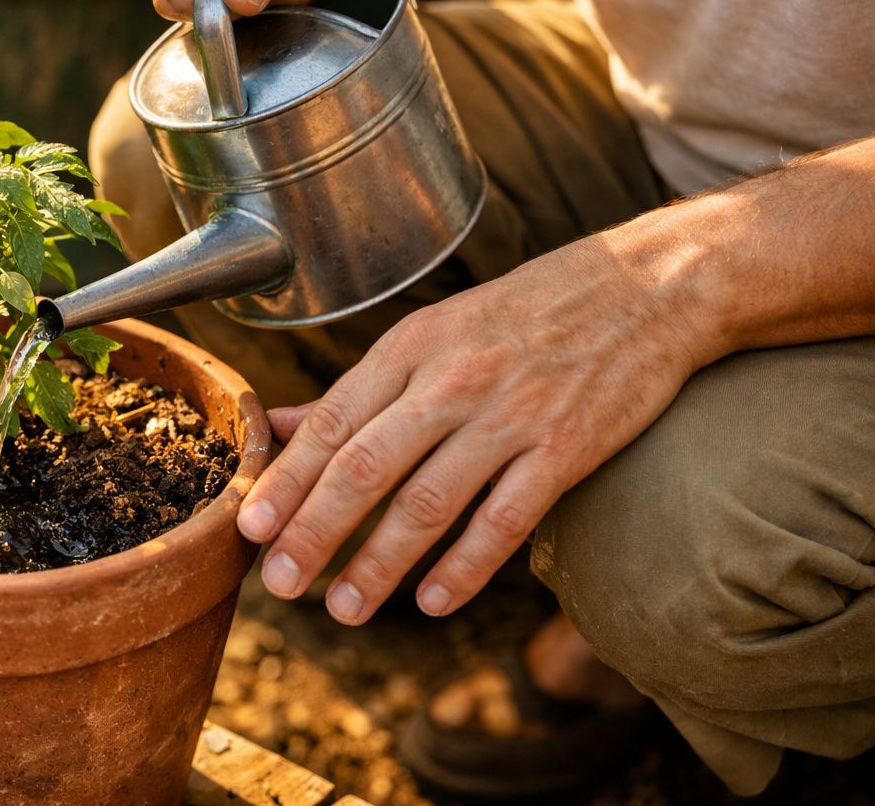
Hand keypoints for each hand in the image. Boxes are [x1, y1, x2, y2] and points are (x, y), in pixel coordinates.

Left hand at [237, 226, 717, 623]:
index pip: (331, 423)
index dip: (287, 480)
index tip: (248, 528)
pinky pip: (505, 518)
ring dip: (380, 563)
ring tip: (344, 608)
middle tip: (279, 584)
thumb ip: (356, 390)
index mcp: (410, 348)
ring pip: (428, 501)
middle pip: (366, 467)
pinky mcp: (568, 447)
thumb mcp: (431, 333)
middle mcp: (452, 380)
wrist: (647, 287)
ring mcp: (511, 415)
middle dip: (315, 532)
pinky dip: (466, 566)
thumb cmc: (525, 314)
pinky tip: (434, 602)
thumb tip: (276, 426)